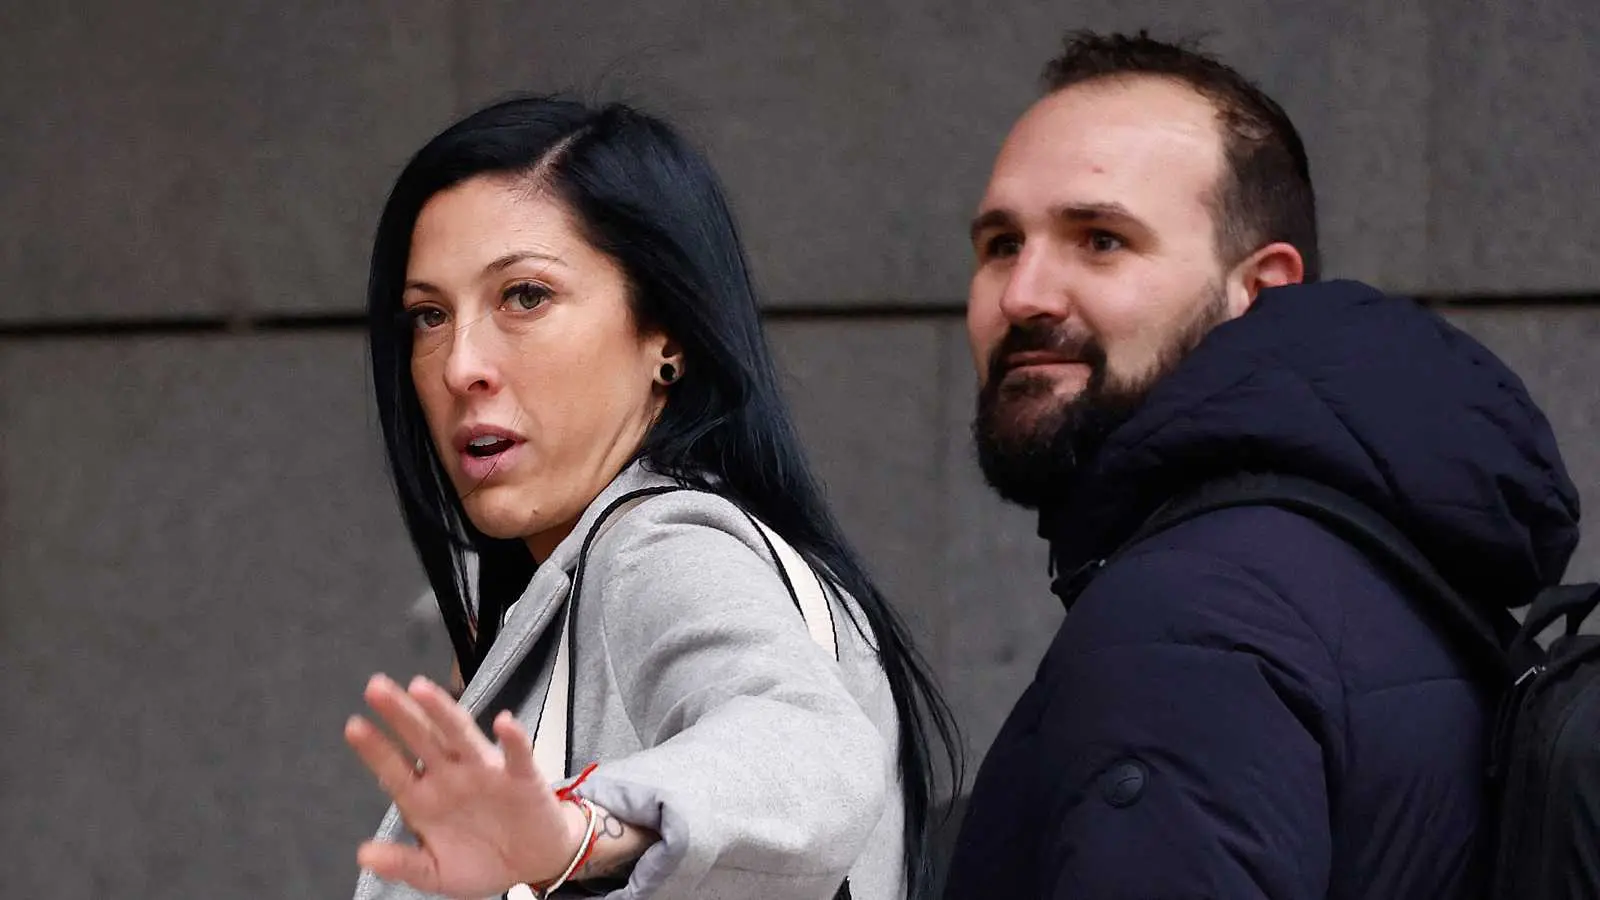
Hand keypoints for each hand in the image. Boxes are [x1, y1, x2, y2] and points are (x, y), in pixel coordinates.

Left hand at [344, 674, 586, 898]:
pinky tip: (503, 723)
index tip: (354, 727)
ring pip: (461, 735)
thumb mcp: (435, 873)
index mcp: (426, 799)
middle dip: (400, 713)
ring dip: (442, 712)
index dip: (375, 749)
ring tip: (421, 690)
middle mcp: (452, 777)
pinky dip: (512, 738)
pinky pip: (517, 755)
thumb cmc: (482, 862)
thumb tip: (364, 855)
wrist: (533, 865)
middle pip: (422, 738)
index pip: (394, 768)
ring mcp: (485, 774)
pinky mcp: (521, 778)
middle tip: (376, 688)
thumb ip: (402, 863)